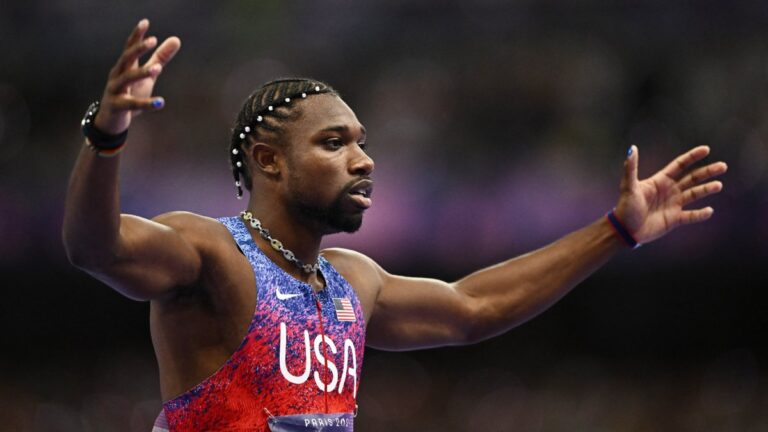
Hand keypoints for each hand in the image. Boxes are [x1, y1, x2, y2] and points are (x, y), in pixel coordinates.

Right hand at [95, 19, 180, 134]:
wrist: (111, 119)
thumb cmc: (130, 93)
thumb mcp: (147, 76)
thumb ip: (160, 58)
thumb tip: (176, 39)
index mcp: (125, 66)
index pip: (129, 47)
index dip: (137, 36)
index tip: (145, 22)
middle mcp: (117, 75)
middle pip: (126, 59)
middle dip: (137, 49)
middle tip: (152, 41)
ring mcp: (115, 90)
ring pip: (126, 79)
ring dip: (142, 73)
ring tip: (158, 69)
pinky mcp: (117, 106)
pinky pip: (132, 104)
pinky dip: (147, 103)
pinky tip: (161, 102)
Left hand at [614, 145, 727, 243]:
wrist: (625, 230)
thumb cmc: (625, 206)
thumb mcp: (628, 186)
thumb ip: (631, 167)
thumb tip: (632, 148)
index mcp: (660, 181)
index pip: (680, 165)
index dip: (692, 157)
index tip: (706, 149)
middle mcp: (670, 191)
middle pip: (692, 178)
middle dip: (707, 172)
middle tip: (723, 166)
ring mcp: (673, 205)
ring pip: (694, 195)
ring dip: (707, 190)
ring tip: (718, 185)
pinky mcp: (674, 219)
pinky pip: (691, 216)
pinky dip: (700, 214)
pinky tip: (709, 210)